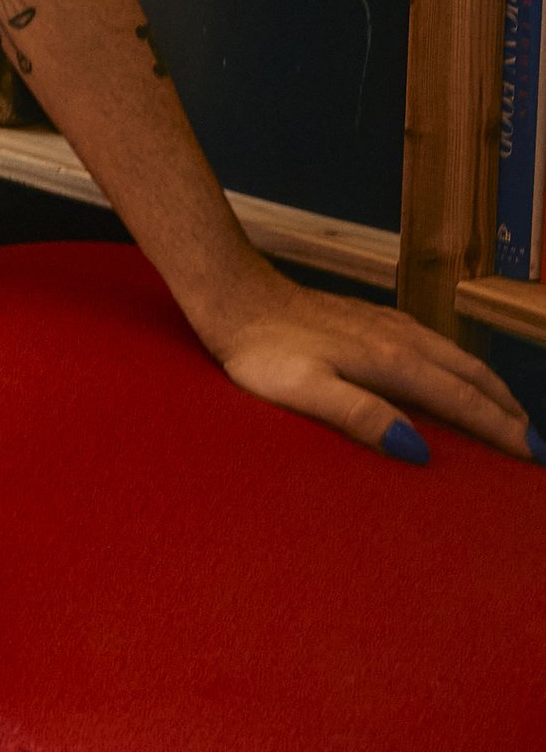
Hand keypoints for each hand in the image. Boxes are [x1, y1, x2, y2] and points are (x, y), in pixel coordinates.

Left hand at [207, 265, 543, 467]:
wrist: (234, 295)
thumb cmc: (262, 351)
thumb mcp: (306, 390)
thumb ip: (360, 416)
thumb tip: (417, 450)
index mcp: (391, 362)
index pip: (461, 401)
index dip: (499, 429)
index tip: (531, 456)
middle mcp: (399, 338)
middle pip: (469, 376)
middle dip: (506, 409)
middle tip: (533, 444)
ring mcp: (386, 323)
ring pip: (454, 355)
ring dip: (487, 385)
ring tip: (508, 411)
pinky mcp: (369, 316)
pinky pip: (433, 343)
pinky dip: (458, 364)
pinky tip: (452, 369)